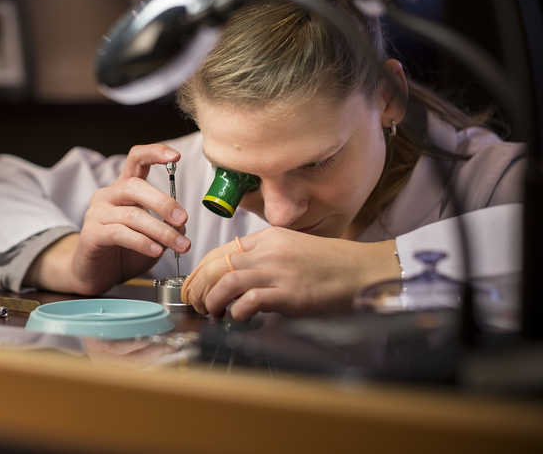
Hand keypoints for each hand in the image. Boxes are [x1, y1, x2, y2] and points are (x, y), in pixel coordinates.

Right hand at [29, 144, 189, 294]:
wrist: (94, 274)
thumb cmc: (124, 251)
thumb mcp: (153, 237)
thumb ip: (167, 226)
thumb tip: (180, 224)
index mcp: (124, 189)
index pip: (136, 159)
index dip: (155, 153)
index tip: (176, 156)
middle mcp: (108, 195)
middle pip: (135, 186)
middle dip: (163, 202)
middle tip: (183, 219)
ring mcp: (96, 213)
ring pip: (132, 215)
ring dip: (161, 231)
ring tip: (180, 245)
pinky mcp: (91, 234)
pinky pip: (120, 233)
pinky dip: (142, 242)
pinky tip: (156, 251)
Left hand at [181, 227, 398, 320]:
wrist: (362, 271)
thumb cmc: (330, 265)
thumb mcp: (292, 249)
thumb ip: (265, 257)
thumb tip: (237, 276)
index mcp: (267, 238)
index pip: (220, 251)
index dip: (201, 271)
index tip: (194, 286)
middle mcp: (268, 250)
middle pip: (216, 264)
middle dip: (198, 286)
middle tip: (196, 303)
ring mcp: (278, 271)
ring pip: (226, 280)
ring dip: (212, 300)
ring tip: (212, 313)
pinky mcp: (288, 293)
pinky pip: (249, 300)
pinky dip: (237, 311)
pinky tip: (238, 318)